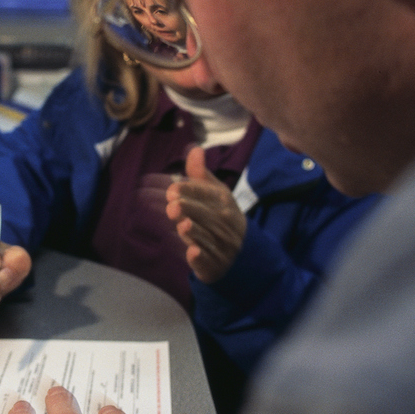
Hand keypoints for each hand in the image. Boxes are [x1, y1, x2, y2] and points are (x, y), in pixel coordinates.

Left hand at [166, 146, 246, 282]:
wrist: (243, 251)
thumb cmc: (222, 216)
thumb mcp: (215, 193)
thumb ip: (200, 174)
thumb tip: (193, 148)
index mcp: (223, 202)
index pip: (206, 194)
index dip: (189, 191)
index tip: (171, 189)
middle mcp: (223, 222)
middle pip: (205, 215)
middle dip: (189, 210)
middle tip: (171, 207)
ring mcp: (220, 244)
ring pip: (206, 237)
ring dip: (194, 232)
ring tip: (182, 225)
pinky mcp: (213, 265)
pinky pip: (208, 261)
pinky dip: (201, 258)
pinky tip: (192, 253)